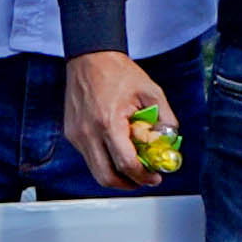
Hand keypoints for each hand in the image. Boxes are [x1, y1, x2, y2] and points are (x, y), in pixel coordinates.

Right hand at [64, 46, 175, 191]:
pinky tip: (117, 149)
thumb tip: (170, 143)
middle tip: (142, 179)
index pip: (125, 164)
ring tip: (132, 166)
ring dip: (115, 174)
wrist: (90, 57)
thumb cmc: (119, 72)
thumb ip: (165, 119)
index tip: (154, 177)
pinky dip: (104, 160)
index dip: (143, 176)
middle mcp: (88, 132)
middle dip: (128, 184)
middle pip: (106, 177)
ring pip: (95, 170)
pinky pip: (89, 157)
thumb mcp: (151, 92)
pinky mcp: (72, 134)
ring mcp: (77, 135)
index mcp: (108, 122)